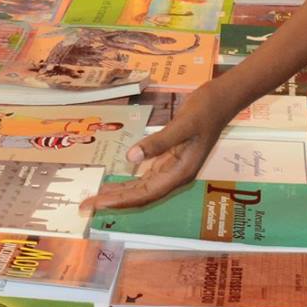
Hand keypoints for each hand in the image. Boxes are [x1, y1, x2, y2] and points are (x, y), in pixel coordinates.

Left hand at [82, 83, 230, 211]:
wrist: (221, 100)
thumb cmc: (204, 111)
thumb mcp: (182, 124)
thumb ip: (158, 142)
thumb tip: (130, 158)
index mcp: (180, 173)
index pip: (144, 194)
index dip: (120, 201)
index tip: (97, 205)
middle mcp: (175, 176)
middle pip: (140, 195)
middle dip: (113, 201)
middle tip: (85, 206)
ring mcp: (172, 168)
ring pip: (141, 188)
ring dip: (119, 193)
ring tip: (94, 198)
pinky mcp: (169, 158)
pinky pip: (145, 176)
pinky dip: (129, 181)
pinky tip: (115, 182)